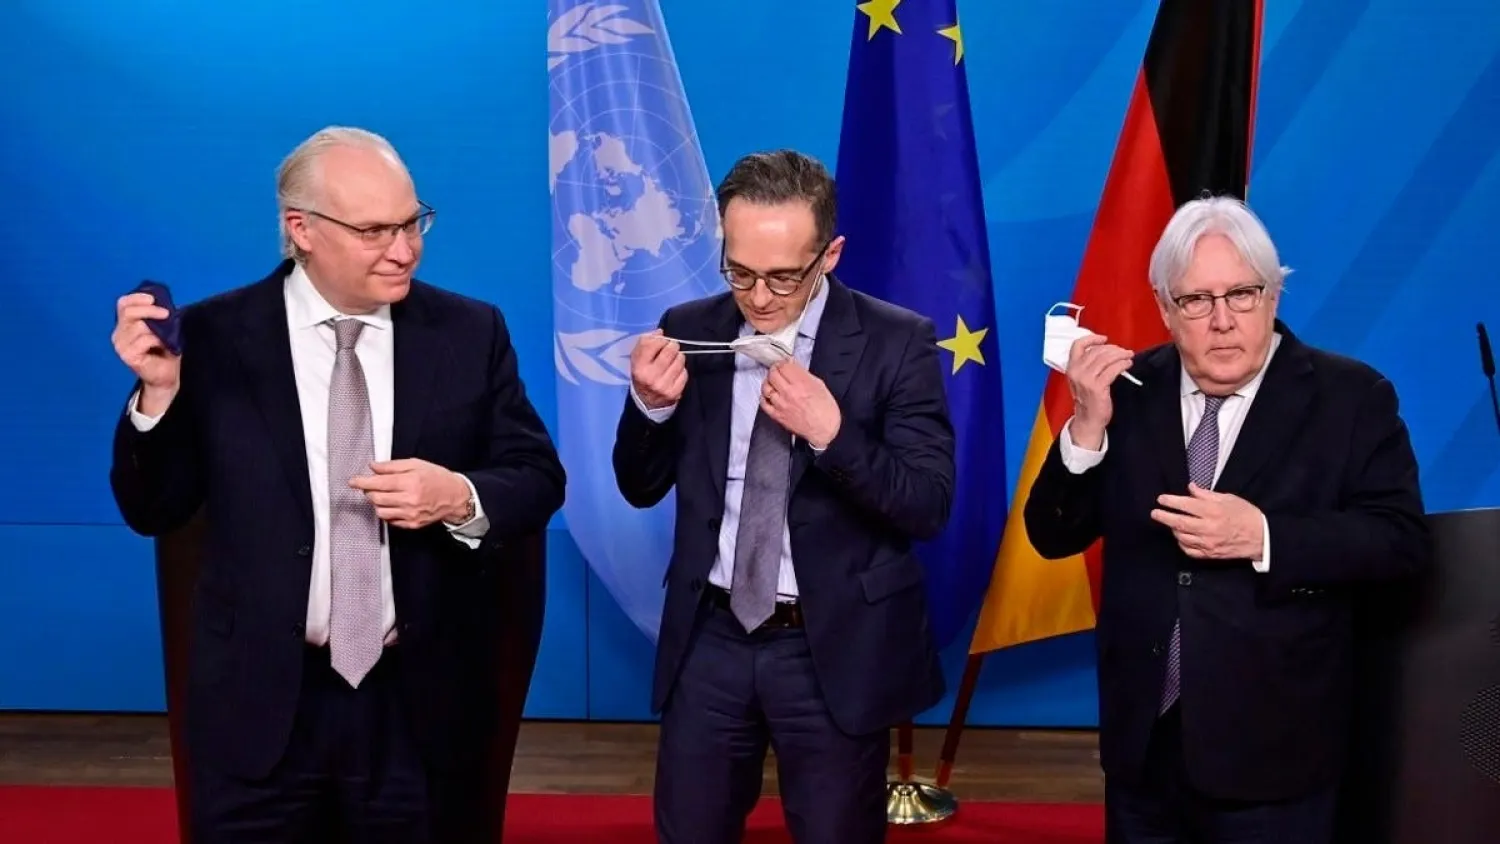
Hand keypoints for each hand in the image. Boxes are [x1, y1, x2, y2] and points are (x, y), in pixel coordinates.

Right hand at [112, 292, 180, 411]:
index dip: (137, 298)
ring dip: (157, 328)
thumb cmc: (165, 351)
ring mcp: (121, 346)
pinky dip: (157, 340)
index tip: (153, 298)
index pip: (123, 304)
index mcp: (125, 325)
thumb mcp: (162, 329)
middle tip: (166, 313)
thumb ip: (157, 315)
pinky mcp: (127, 355)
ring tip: (166, 337)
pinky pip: (144, 340)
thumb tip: (162, 300)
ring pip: (138, 326)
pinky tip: (163, 346)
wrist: (167, 376)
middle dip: (149, 310)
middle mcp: (119, 334)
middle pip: (128, 312)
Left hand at [348, 459, 471, 529]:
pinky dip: (387, 512)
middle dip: (369, 491)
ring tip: (384, 495)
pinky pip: (390, 520)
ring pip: (380, 511)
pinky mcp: (411, 524)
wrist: (455, 497)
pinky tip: (393, 504)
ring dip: (376, 503)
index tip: (353, 481)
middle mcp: (409, 500)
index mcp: (410, 482)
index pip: (378, 483)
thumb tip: (374, 467)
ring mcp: (410, 514)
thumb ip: (393, 466)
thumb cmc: (437, 479)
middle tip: (371, 485)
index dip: (362, 482)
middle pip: (376, 498)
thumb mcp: (416, 464)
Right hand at [630, 330, 686, 409]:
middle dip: (672, 346)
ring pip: (679, 360)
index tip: (662, 340)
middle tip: (672, 347)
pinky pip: (684, 373)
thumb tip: (660, 332)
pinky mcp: (674, 392)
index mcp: (638, 367)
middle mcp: (650, 377)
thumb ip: (645, 342)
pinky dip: (681, 370)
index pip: (652, 344)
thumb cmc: (642, 374)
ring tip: (673, 360)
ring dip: (678, 357)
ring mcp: (663, 386)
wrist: (646, 401)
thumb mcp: (637, 359)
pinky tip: (675, 372)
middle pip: (669, 350)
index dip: (660, 339)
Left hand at [762, 361, 840, 448]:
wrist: (824, 430)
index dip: (783, 362)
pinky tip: (768, 394)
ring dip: (768, 381)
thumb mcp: (820, 386)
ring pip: (766, 387)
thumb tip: (795, 367)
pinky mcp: (777, 415)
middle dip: (775, 369)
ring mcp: (782, 404)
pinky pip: (763, 403)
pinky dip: (764, 396)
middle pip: (773, 374)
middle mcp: (790, 393)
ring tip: (772, 380)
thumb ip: (805, 374)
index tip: (785, 362)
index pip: (784, 366)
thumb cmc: (826, 411)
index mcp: (802, 384)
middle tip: (778, 369)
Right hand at [1066, 334, 1133, 447]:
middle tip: (1124, 351)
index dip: (1092, 339)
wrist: (1088, 418)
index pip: (1077, 346)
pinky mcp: (1097, 387)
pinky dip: (1122, 364)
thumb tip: (1107, 351)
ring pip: (1106, 358)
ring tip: (1128, 356)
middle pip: (1097, 351)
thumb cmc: (1088, 399)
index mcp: (1071, 368)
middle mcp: (1077, 372)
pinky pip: (1113, 369)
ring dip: (1121, 355)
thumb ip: (1089, 364)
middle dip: (1114, 349)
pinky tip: (1127, 365)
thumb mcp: (1082, 379)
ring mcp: (1086, 379)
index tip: (1104, 339)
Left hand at [1151, 483, 1264, 559]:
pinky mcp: (1210, 554)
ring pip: (1182, 537)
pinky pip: (1189, 550)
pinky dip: (1182, 543)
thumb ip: (1207, 495)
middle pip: (1179, 523)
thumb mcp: (1229, 499)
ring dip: (1173, 529)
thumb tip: (1191, 488)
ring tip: (1170, 523)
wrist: (1262, 538)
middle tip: (1155, 513)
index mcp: (1213, 511)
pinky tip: (1181, 537)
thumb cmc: (1247, 515)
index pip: (1185, 505)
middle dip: (1163, 517)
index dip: (1170, 501)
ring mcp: (1208, 543)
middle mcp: (1208, 528)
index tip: (1161, 499)